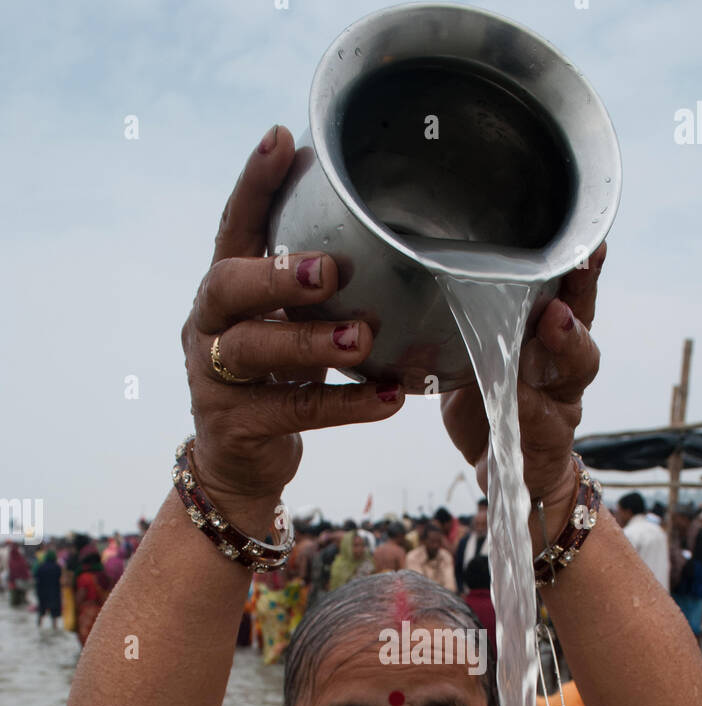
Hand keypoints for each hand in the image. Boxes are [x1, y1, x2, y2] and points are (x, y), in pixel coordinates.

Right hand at [181, 126, 404, 506]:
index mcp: (223, 290)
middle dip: (276, 274)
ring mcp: (212, 377)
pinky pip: (290, 411)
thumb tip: (385, 238)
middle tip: (329, 271)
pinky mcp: (233, 425)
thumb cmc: (275, 380)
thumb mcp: (288, 325)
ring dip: (310, 341)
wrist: (241, 464)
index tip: (281, 141)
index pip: (233, 226)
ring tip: (363, 339)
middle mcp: (207, 326)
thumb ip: (312, 290)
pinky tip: (389, 397)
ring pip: (252, 350)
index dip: (254, 184)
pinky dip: (344, 405)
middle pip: (227, 286)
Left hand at [440, 245, 604, 501]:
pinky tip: (521, 397)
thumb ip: (466, 328)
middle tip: (572, 268)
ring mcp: (562, 404)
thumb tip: (422, 282)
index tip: (585, 241)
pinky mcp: (548, 442)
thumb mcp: (472, 360)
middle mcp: (562, 364)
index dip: (577, 268)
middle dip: (579, 291)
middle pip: (582, 320)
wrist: (505, 470)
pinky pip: (543, 423)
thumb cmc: (489, 405)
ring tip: (556, 320)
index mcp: (546, 336)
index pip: (566, 293)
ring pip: (577, 368)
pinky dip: (531, 409)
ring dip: (566, 342)